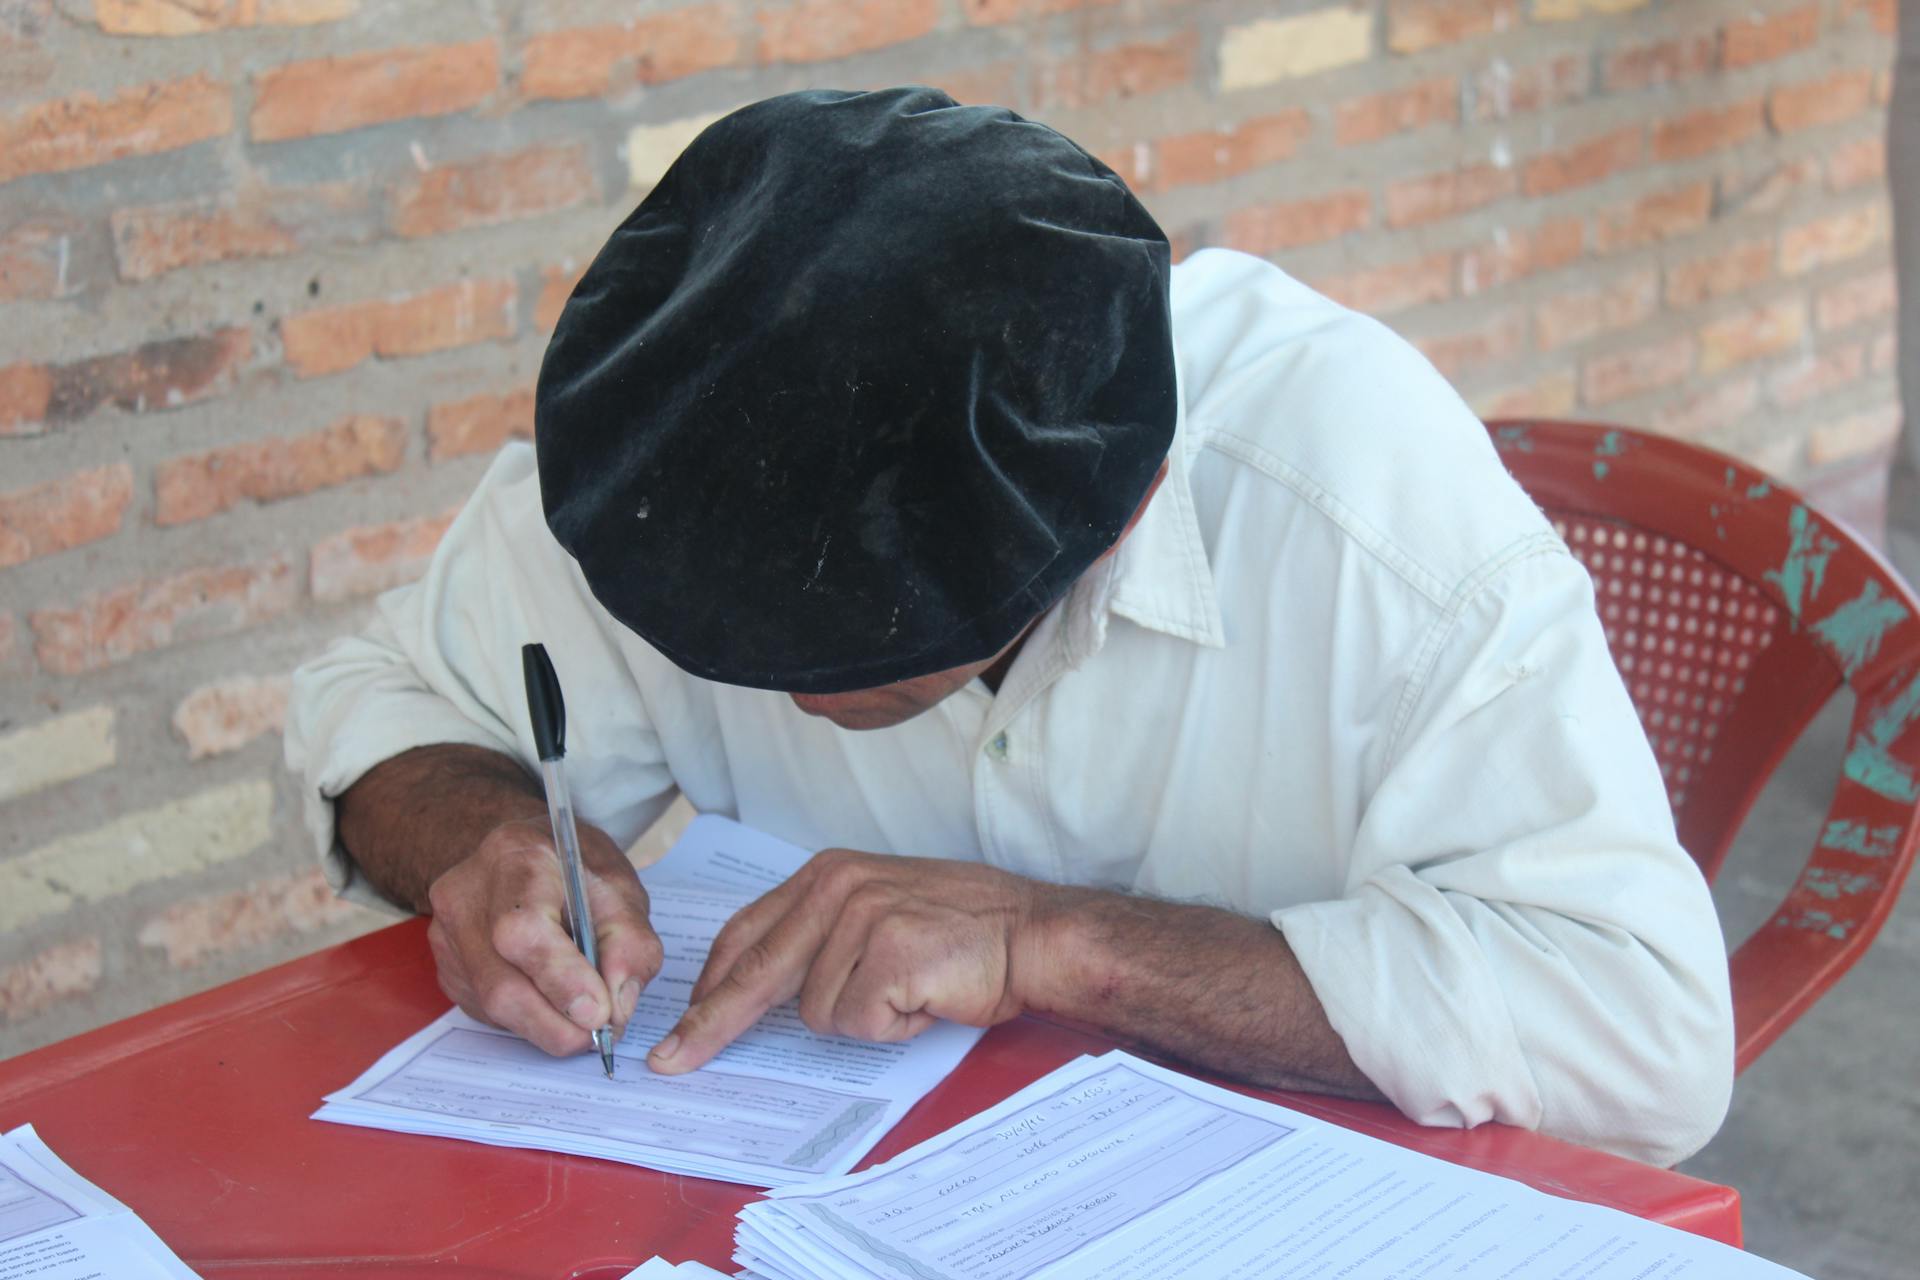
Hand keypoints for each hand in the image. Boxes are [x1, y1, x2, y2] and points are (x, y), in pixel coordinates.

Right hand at [424, 816, 663, 1055]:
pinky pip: (484, 1009)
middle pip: (500, 981)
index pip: (524, 929)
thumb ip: (630, 947)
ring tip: (580, 1018)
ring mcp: (447, 931)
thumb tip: (615, 1010)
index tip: (598, 1013)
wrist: (531, 856)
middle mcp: (468, 893)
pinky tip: (547, 996)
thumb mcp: (623, 893)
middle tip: (597, 1034)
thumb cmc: (578, 872)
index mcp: (516, 856)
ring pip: (491, 1004)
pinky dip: (525, 1017)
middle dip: (555, 1022)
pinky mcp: (447, 965)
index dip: (561, 979)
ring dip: (544, 1025)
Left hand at [647, 849, 1063, 1073]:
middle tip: (670, 1061)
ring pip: (817, 1012)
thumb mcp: (877, 909)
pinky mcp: (890, 954)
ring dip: (864, 1018)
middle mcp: (837, 887)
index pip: (745, 934)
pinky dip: (893, 1026)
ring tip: (910, 990)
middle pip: (753, 973)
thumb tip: (761, 990)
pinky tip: (925, 998)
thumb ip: (819, 934)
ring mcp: (863, 918)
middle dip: (709, 1025)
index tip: (682, 1025)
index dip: (709, 987)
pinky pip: (859, 1022)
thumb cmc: (961, 930)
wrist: (1034, 932)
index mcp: (825, 874)